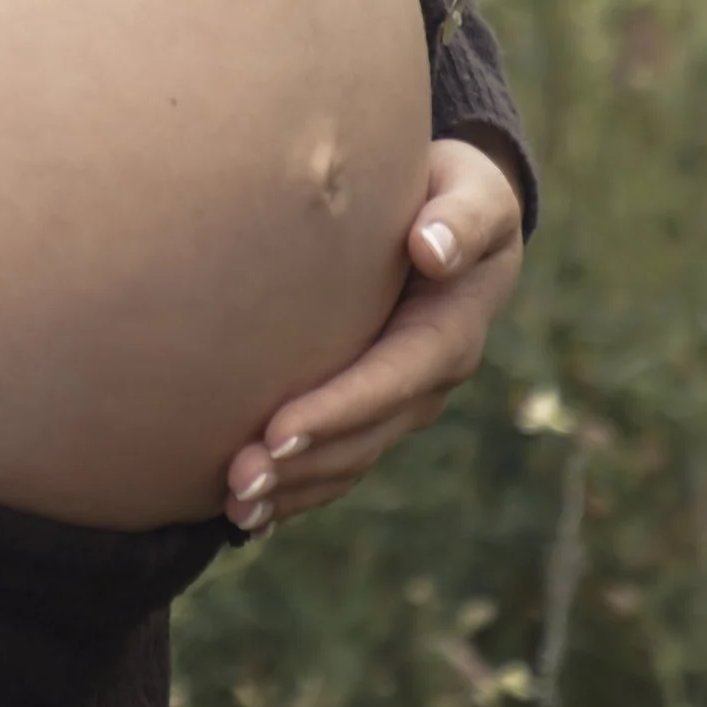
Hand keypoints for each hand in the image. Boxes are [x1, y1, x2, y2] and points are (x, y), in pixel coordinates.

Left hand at [220, 136, 525, 528]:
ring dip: (293, 490)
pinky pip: (337, 459)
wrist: (458, 215)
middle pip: (363, 437)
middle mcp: (426, 381)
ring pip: (347, 460)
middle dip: (302, 465)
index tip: (278, 432)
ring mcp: (400, 401)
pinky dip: (297, 487)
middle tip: (236, 483)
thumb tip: (432, 249)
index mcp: (450, 333)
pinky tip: (249, 513)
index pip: (390, 381)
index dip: (337, 411)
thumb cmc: (458, 192)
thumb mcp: (474, 193)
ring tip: (231, 507)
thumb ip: (462, 217)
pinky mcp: (371, 404)